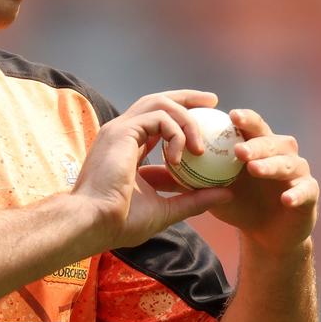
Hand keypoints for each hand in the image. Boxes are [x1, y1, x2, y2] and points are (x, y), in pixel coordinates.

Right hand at [72, 90, 231, 249]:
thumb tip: (226, 194)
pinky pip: (159, 118)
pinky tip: (182, 156)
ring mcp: (121, 129)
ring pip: (160, 103)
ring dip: (186, 118)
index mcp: (128, 148)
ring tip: (202, 144)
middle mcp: (123, 133)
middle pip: (157, 101)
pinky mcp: (123, 130)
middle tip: (212, 102)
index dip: (182, 121)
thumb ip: (194, 199)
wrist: (94, 222)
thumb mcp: (166, 210)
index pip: (157, 124)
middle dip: (187, 98)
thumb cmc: (121, 221)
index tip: (208, 128)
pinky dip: (176, 133)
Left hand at [142, 108, 318, 255]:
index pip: (247, 123)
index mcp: (255, 144)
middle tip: (236, 147)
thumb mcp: (209, 189)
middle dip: (253, 139)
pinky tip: (285, 199)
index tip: (222, 110)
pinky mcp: (310, 194)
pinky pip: (305, 190)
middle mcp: (279, 151)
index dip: (239, 115)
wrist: (268, 234)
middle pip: (269, 137)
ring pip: (287, 160)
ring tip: (253, 168)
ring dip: (271, 163)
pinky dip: (296, 193)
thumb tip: (146, 168)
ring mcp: (297, 171)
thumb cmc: (238, 203)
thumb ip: (183, 178)